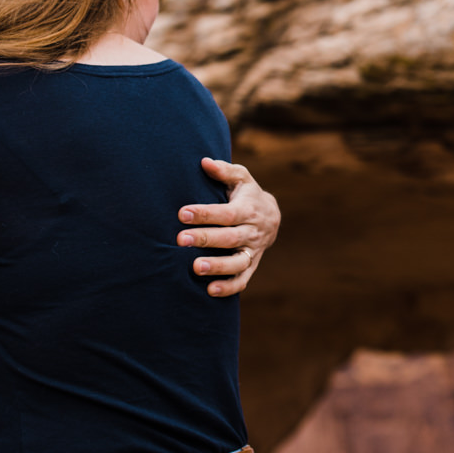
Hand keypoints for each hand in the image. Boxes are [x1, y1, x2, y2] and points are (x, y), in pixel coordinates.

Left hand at [178, 158, 280, 296]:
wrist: (272, 216)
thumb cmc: (247, 194)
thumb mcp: (241, 178)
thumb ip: (224, 171)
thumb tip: (204, 162)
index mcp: (248, 209)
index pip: (226, 213)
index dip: (204, 214)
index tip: (182, 213)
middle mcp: (252, 232)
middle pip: (229, 238)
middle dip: (206, 239)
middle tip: (181, 240)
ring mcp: (253, 251)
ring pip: (238, 262)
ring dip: (218, 267)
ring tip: (195, 268)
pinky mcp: (252, 265)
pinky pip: (242, 280)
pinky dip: (228, 287)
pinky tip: (209, 290)